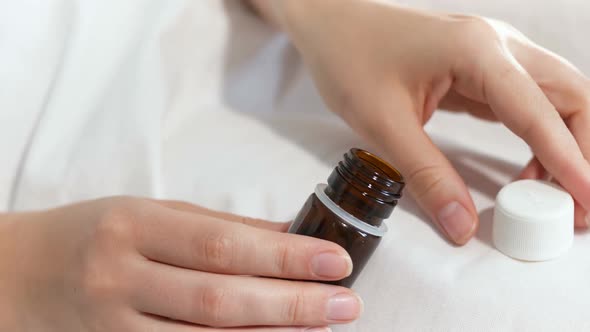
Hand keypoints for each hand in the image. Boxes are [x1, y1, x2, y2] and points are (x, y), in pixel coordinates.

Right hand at [2, 197, 360, 330]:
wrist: (20, 273)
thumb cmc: (96, 232)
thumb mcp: (154, 212)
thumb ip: (223, 226)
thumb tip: (292, 231)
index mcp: (135, 224)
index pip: (221, 244)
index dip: (283, 255)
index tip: (335, 260)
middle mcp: (121, 275)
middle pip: (219, 297)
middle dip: (290, 303)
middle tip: (345, 303)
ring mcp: (114, 324)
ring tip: (321, 328)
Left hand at [251, 0, 589, 244]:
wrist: (330, 23)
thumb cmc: (348, 60)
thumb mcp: (383, 124)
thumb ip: (426, 176)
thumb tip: (462, 225)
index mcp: (476, 51)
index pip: (539, 111)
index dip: (568, 161)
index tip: (586, 202)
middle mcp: (497, 44)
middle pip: (570, 94)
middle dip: (584, 148)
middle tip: (580, 203)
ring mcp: (492, 51)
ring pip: (555, 94)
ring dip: (566, 141)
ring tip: (558, 192)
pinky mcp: (480, 66)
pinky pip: (526, 100)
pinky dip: (539, 134)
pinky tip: (531, 166)